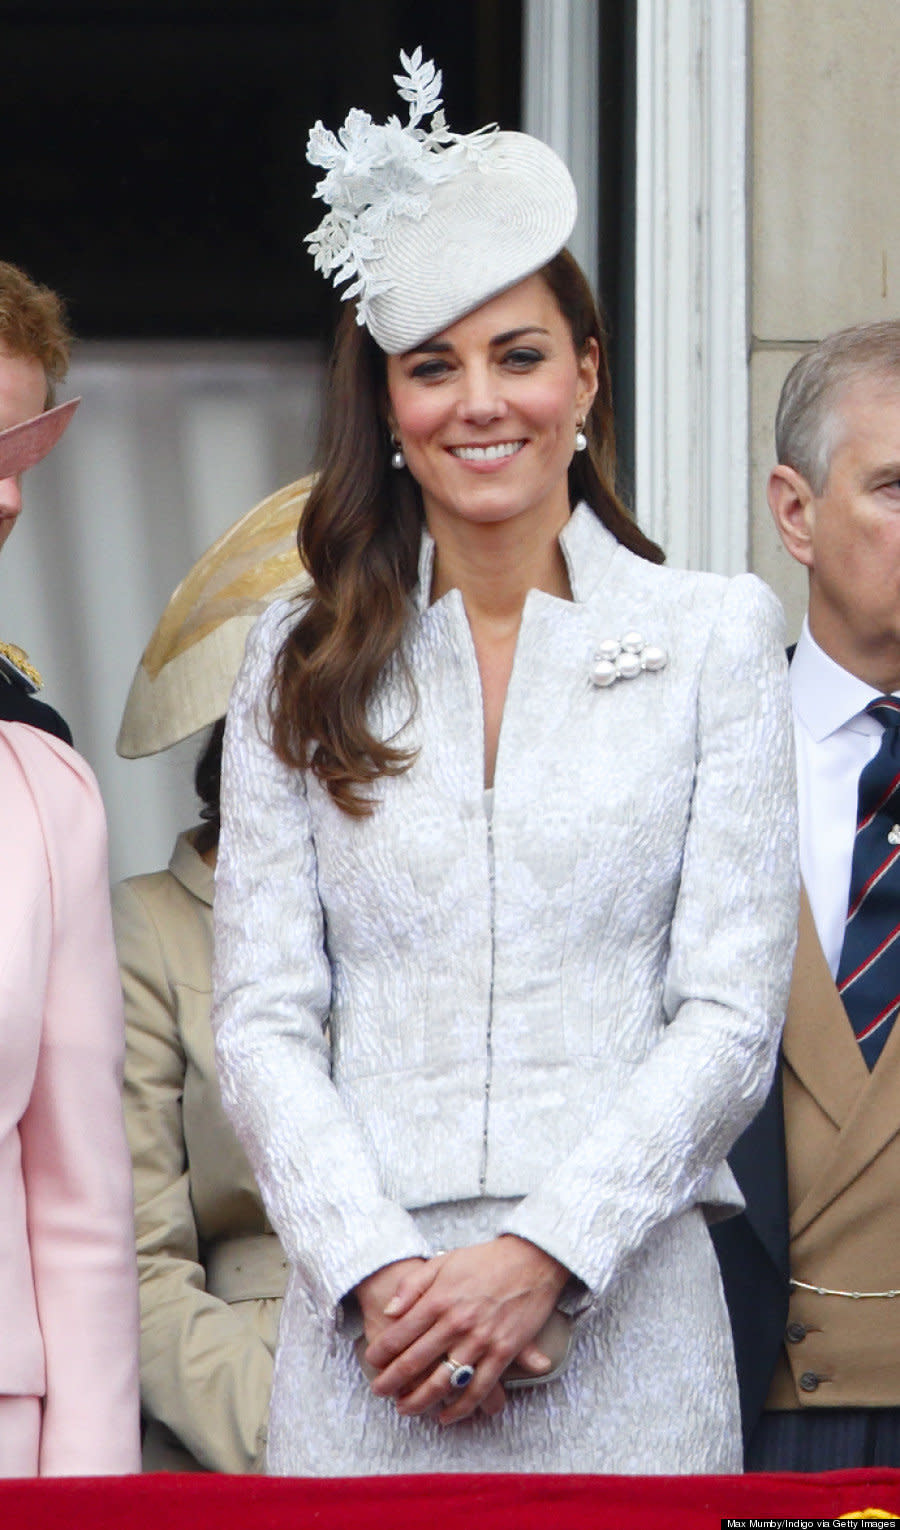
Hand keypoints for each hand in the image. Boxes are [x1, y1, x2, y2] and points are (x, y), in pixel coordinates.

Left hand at [363, 1235, 568, 1424]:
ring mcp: (480, 1340)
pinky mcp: (503, 1353)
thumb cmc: (484, 1260)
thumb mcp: (442, 1261)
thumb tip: (390, 1312)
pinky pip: (478, 1388)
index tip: (372, 1361)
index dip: (381, 1352)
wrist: (531, 1260)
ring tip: (404, 1408)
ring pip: (442, 1382)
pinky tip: (445, 1415)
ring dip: (419, 1400)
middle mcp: (456, 1323)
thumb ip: (412, 1286)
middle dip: (391, 1381)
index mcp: (439, 1299)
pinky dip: (460, 1408)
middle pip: (415, 1362)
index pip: (400, 1333)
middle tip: (379, 1391)